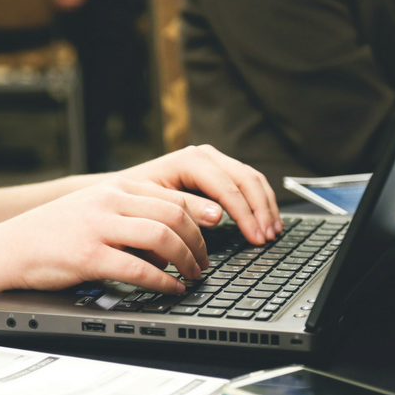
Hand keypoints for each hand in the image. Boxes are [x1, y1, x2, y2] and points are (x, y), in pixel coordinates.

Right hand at [0, 177, 208, 293]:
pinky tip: (171, 289)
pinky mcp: (89, 255)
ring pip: (162, 237)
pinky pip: (139, 268)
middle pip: (174, 215)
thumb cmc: (53, 233)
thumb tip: (172, 236)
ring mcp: (98, 227)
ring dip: (186, 260)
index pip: (172, 196)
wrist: (9, 247)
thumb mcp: (94, 209)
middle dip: (198, 242)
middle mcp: (109, 201)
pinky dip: (163, 281)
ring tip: (193, 276)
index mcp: (115, 188)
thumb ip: (129, 214)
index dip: (200, 217)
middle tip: (204, 263)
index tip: (215, 233)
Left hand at [117, 145, 281, 244]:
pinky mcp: (217, 171)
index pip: (228, 188)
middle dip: (261, 211)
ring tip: (272, 232)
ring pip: (252, 180)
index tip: (256, 237)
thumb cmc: (133, 200)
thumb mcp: (155, 205)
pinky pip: (247, 183)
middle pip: (246, 180)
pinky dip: (260, 202)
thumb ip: (186, 209)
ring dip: (266, 206)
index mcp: (191, 160)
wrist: (121, 191)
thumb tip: (218, 216)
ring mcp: (213, 161)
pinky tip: (266, 220)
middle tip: (267, 238)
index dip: (246, 215)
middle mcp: (205, 156)